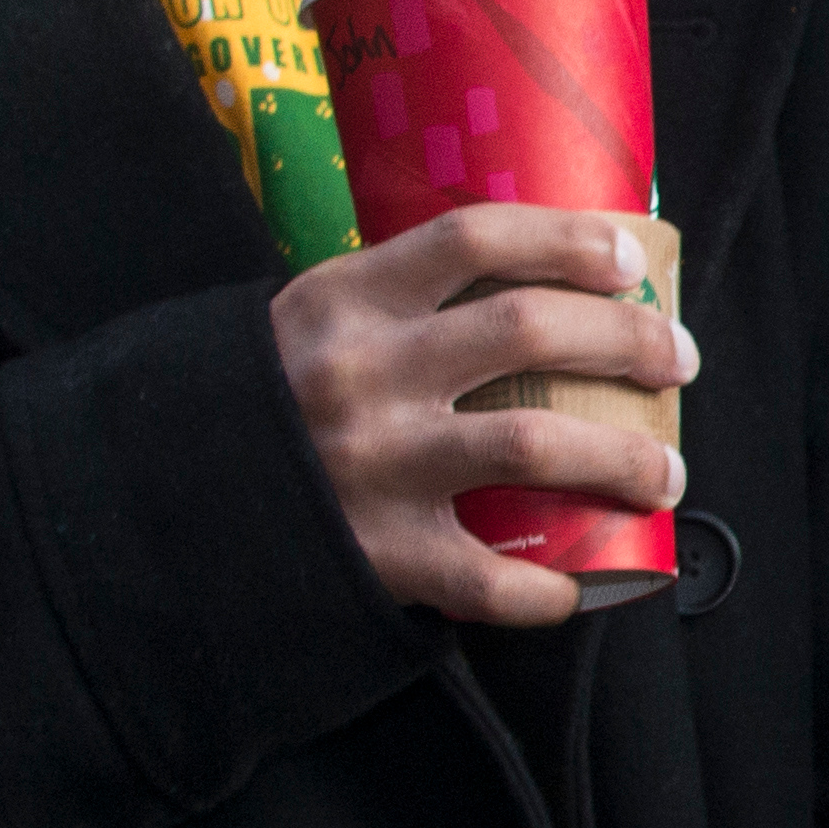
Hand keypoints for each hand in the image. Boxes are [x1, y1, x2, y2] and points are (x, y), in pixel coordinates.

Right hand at [268, 207, 695, 625]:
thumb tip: (527, 287)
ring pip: (537, 441)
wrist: (151, 501)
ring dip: (625, 457)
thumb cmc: (258, 405)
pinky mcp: (378, 552)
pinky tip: (584, 586)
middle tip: (677, 360)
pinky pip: (494, 577)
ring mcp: (372, 464)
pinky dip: (552, 588)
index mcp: (344, 302)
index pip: (474, 239)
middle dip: (627, 342)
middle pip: (529, 332)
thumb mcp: (306, 327)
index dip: (567, 241)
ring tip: (667, 473)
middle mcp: (362, 373)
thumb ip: (393, 307)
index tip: (630, 261)